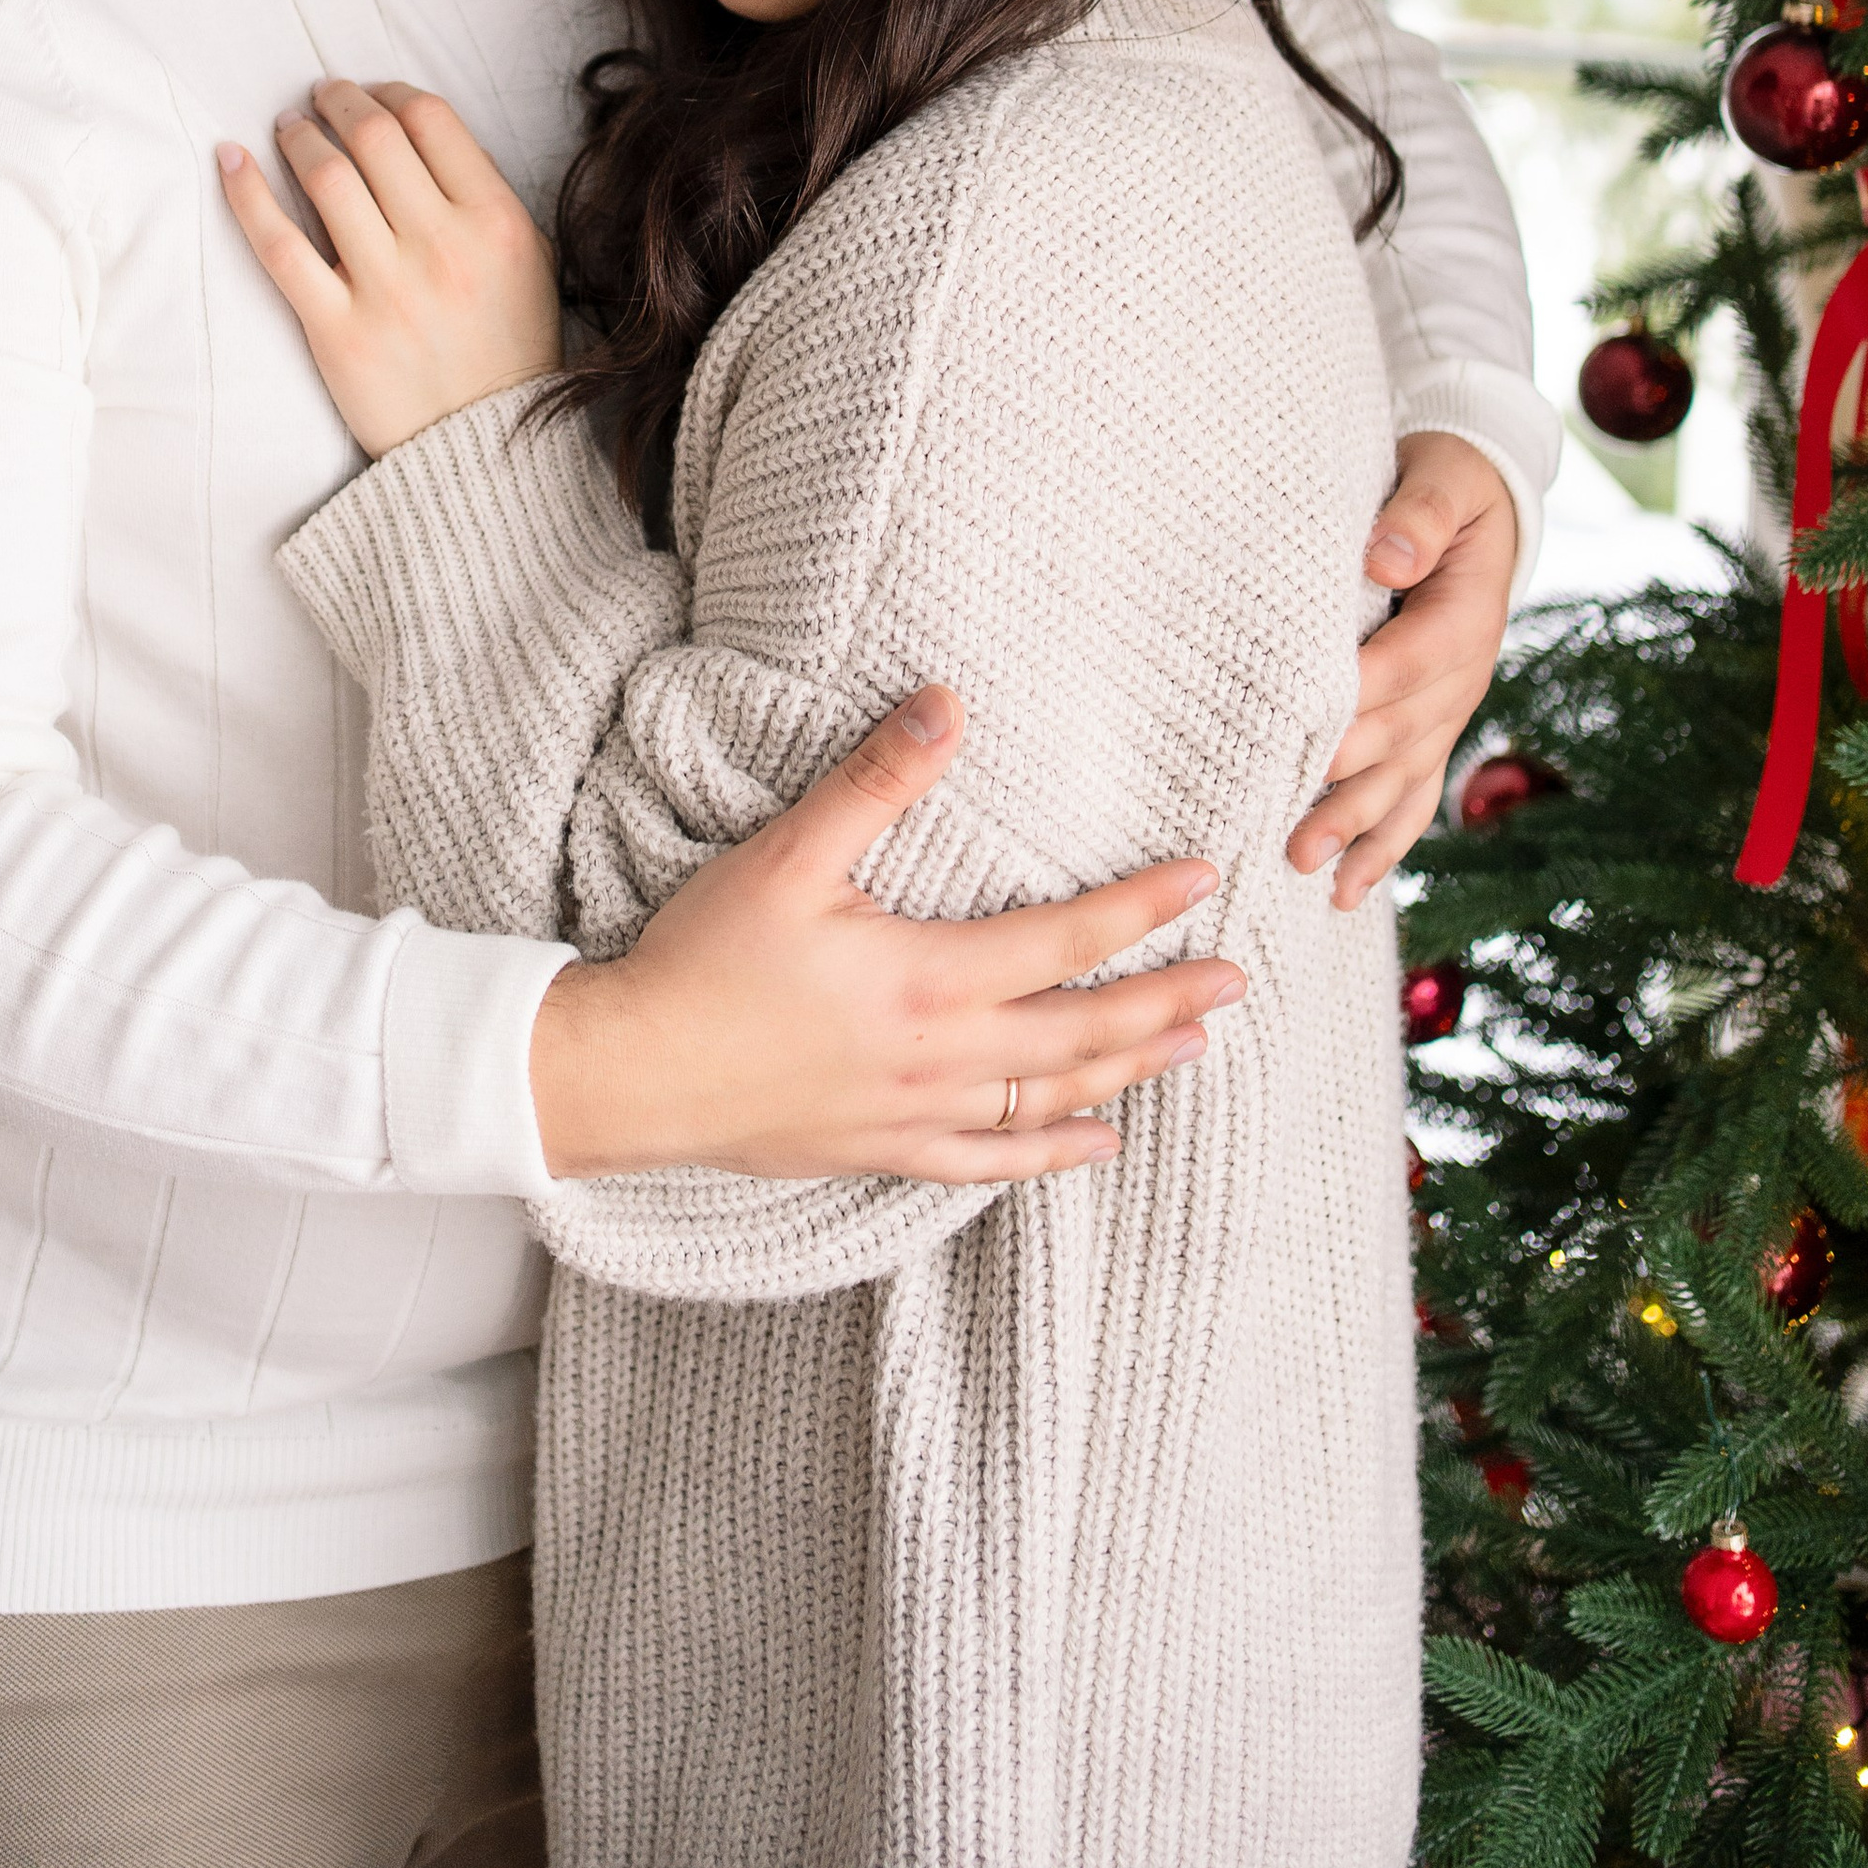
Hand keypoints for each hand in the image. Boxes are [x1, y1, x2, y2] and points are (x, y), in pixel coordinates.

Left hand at [217, 78, 562, 456]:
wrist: (483, 449)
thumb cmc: (506, 348)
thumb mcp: (528, 262)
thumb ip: (484, 196)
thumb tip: (421, 132)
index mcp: (496, 223)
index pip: (432, 120)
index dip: (392, 90)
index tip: (373, 93)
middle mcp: (441, 247)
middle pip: (375, 137)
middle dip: (339, 101)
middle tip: (321, 96)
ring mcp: (386, 289)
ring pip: (326, 178)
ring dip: (299, 136)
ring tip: (289, 127)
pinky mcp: (335, 329)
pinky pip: (279, 246)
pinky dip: (247, 194)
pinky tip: (231, 160)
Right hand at [528, 683, 1244, 1182]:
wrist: (631, 1073)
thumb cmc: (703, 959)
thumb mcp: (786, 856)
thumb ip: (874, 782)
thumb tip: (946, 705)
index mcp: (927, 977)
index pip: (1064, 939)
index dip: (1139, 908)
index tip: (1203, 880)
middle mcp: (940, 1054)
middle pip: (1081, 1029)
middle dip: (1165, 1001)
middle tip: (1236, 981)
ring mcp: (915, 1112)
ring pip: (1048, 1096)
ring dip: (1126, 1070)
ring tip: (1191, 1049)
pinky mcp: (882, 1150)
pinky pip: (989, 1162)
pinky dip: (1051, 1153)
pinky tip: (1097, 1143)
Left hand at [1286, 429, 1519, 908]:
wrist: (1481, 500)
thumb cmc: (1447, 482)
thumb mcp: (1441, 477)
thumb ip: (1416, 517)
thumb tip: (1386, 557)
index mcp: (1464, 615)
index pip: (1409, 663)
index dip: (1362, 699)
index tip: (1310, 733)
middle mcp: (1462, 676)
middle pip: (1402, 736)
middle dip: (1347, 784)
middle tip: (1292, 826)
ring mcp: (1449, 710)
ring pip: (1405, 779)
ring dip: (1357, 828)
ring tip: (1306, 867)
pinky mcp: (1433, 727)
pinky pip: (1414, 794)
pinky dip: (1382, 844)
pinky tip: (1345, 891)